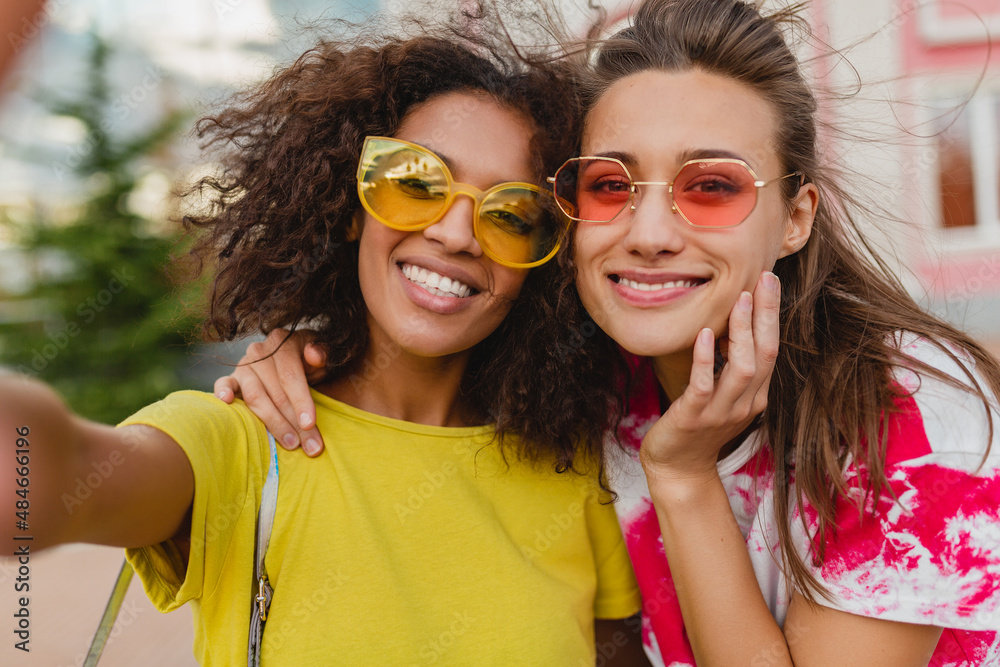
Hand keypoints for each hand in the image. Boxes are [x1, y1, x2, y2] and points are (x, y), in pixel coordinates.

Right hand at [214, 328, 327, 455]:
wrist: (296, 358)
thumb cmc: (311, 361)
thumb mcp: (324, 355)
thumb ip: (324, 353)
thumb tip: (315, 355)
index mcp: (282, 342)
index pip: (290, 375)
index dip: (301, 400)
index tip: (310, 423)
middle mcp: (260, 352)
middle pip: (276, 392)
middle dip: (294, 422)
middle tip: (310, 446)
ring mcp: (244, 365)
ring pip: (255, 397)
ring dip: (273, 423)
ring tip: (290, 443)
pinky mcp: (232, 378)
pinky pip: (223, 384)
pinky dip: (222, 393)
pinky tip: (226, 403)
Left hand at [640, 271, 778, 484]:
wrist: (678, 468)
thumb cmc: (696, 426)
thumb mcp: (720, 393)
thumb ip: (728, 366)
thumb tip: (729, 326)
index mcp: (754, 395)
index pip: (772, 348)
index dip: (772, 315)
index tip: (770, 281)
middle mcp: (745, 403)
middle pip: (766, 353)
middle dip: (767, 315)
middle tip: (766, 279)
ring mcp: (721, 412)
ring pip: (743, 368)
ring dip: (742, 332)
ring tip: (739, 300)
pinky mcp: (694, 418)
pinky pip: (704, 385)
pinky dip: (705, 359)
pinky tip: (702, 335)